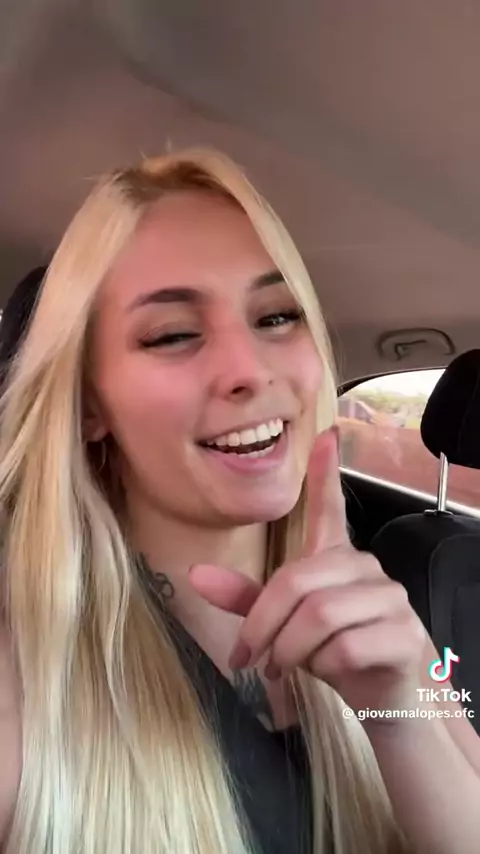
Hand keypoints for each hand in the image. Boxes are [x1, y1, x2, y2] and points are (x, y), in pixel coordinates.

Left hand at [189, 428, 425, 718]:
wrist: (389, 698)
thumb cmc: (336, 651)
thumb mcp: (285, 626)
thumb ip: (246, 600)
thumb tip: (195, 574)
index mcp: (335, 559)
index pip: (330, 508)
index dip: (326, 473)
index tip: (326, 435)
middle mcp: (365, 569)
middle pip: (297, 580)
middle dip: (264, 626)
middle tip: (252, 658)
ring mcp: (389, 599)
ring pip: (319, 616)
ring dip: (291, 651)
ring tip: (285, 667)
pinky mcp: (403, 634)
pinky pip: (346, 647)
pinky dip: (324, 667)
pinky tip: (328, 672)